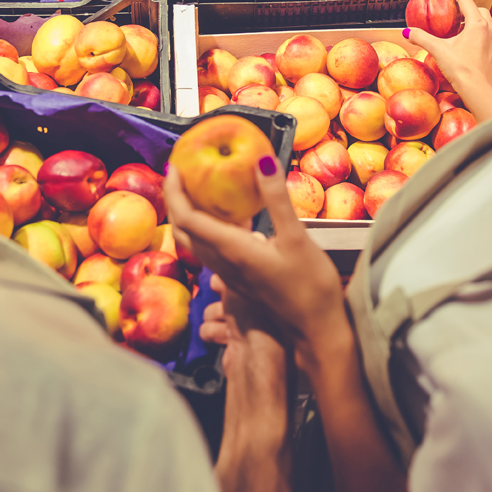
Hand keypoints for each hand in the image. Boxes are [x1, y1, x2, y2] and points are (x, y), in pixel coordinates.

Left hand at [165, 156, 348, 373]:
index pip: (188, 218)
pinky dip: (204, 229)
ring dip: (186, 216)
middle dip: (175, 201)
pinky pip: (210, 250)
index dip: (175, 191)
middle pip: (184, 231)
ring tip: (193, 191)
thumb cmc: (310, 287)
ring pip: (195, 243)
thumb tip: (262, 161)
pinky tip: (223, 219)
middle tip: (177, 174)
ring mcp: (230, 274)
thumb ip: (277, 199)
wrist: (316, 330)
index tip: (174, 166)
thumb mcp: (297, 237)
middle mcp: (224, 263)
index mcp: (232, 250)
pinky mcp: (239, 279)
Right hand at [405, 0, 491, 122]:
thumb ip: (421, 38)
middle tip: (452, 5)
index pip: (465, 0)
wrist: (476, 88)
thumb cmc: (461, 69)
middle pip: (478, 8)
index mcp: (477, 24)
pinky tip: (467, 37)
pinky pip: (486, 31)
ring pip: (485, 19)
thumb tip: (408, 32)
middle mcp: (488, 29)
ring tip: (460, 20)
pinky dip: (477, 28)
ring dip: (473, 16)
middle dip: (465, 4)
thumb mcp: (438, 50)